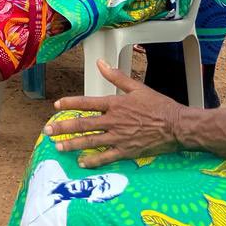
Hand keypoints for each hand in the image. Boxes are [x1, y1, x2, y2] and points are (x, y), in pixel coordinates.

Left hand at [44, 59, 183, 167]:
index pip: (86, 103)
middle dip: (63, 127)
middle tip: (48, 130)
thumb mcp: (137, 87)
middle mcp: (113, 121)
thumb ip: (116, 76)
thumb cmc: (159, 105)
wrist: (178, 126)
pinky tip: (81, 163)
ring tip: (58, 146)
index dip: (70, 104)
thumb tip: (100, 62)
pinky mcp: (126, 152)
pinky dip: (93, 161)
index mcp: (114, 104)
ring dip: (72, 145)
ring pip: (90, 142)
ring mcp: (119, 138)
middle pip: (83, 125)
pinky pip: (106, 158)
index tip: (56, 105)